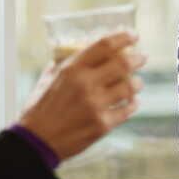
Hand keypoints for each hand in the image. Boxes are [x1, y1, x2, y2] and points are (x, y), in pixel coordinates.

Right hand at [16, 31, 145, 159]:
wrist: (36, 142)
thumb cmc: (39, 109)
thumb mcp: (48, 78)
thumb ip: (66, 64)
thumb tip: (81, 50)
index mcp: (72, 69)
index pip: (105, 46)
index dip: (123, 38)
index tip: (133, 36)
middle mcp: (86, 84)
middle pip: (123, 63)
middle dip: (137, 59)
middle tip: (142, 58)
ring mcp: (95, 105)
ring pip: (129, 87)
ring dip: (136, 83)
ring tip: (136, 83)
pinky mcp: (102, 125)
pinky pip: (127, 110)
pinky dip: (132, 104)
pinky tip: (131, 102)